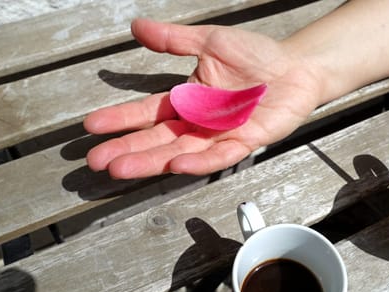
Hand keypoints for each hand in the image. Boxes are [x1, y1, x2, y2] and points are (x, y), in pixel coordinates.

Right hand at [84, 19, 321, 178]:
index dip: (121, 119)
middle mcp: (199, 122)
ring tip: (121, 168)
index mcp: (188, 99)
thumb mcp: (210, 41)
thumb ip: (174, 39)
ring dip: (152, 161)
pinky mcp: (245, 141)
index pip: (148, 112)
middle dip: (127, 150)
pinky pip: (219, 155)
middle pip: (157, 139)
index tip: (92, 126)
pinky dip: (198, 162)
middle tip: (96, 160)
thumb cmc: (257, 55)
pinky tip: (176, 164)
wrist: (296, 66)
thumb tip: (136, 26)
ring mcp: (220, 135)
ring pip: (180, 152)